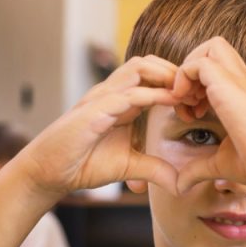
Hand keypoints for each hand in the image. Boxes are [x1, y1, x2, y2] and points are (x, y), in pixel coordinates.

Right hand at [15, 55, 182, 199]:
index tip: (197, 102)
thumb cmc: (83, 163)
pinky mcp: (93, 111)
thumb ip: (154, 169)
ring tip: (186, 92)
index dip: (177, 84)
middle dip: (175, 72)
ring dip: (166, 76)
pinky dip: (151, 94)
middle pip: (148, 63)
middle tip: (196, 92)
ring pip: (137, 68)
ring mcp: (102, 98)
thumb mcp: (129, 167)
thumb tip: (179, 183)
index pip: (152, 77)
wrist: (48, 173)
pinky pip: (126, 94)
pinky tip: (170, 101)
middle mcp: (112, 93)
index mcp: (121, 101)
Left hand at [170, 37, 245, 195]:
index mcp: (242, 93)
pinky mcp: (230, 84)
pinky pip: (199, 63)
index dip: (195, 85)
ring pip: (210, 46)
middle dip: (192, 69)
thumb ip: (199, 168)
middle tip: (187, 103)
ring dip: (190, 70)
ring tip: (187, 103)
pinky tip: (189, 107)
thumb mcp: (221, 163)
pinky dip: (185, 79)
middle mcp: (242, 80)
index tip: (191, 115)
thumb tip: (180, 186)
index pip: (216, 68)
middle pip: (215, 47)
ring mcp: (239, 79)